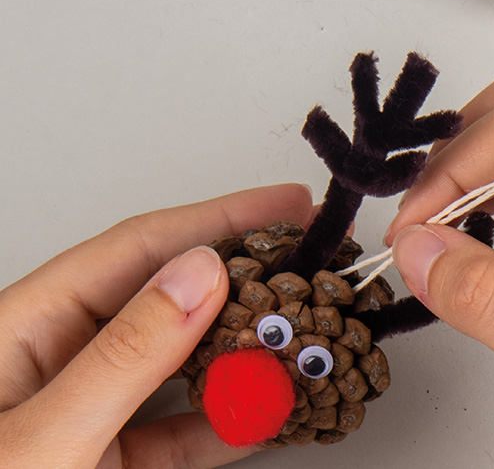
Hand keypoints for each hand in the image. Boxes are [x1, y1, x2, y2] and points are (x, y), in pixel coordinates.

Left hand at [0, 184, 313, 468]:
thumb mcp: (41, 442)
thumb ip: (123, 357)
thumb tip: (199, 275)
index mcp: (27, 326)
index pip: (142, 247)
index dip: (220, 217)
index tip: (286, 205)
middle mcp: (61, 359)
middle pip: (171, 298)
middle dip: (246, 280)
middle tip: (311, 269)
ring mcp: (89, 411)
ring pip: (184, 364)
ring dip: (247, 354)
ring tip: (301, 341)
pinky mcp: (109, 460)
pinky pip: (182, 428)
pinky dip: (230, 420)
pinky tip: (267, 413)